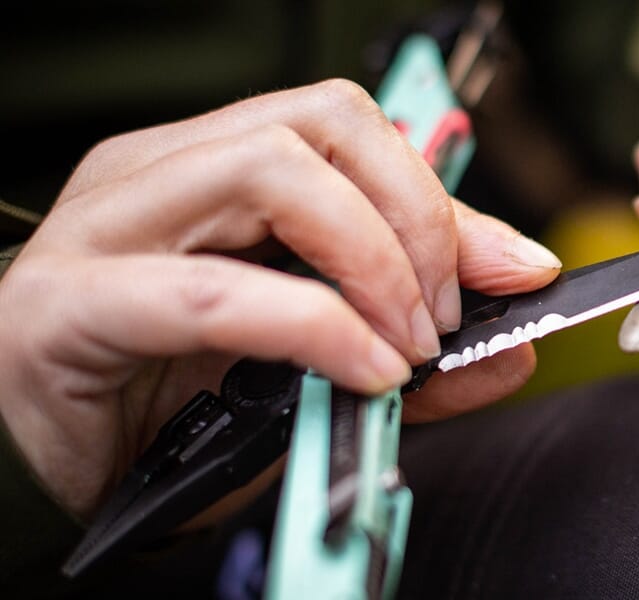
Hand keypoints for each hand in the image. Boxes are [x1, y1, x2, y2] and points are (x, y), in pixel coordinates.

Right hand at [0, 79, 559, 518]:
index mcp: (208, 171)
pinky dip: (311, 327)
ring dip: (372, 263)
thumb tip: (504, 349)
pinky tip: (365, 372)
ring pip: (269, 174)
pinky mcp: (71, 304)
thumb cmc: (170, 411)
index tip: (513, 266)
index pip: (347, 131)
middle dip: (415, 218)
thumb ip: (406, 350)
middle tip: (444, 313)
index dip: (441, 194)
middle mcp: (157, 176)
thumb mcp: (310, 370)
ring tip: (404, 345)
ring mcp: (105, 228)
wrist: (51, 472)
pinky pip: (215, 292)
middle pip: (319, 125)